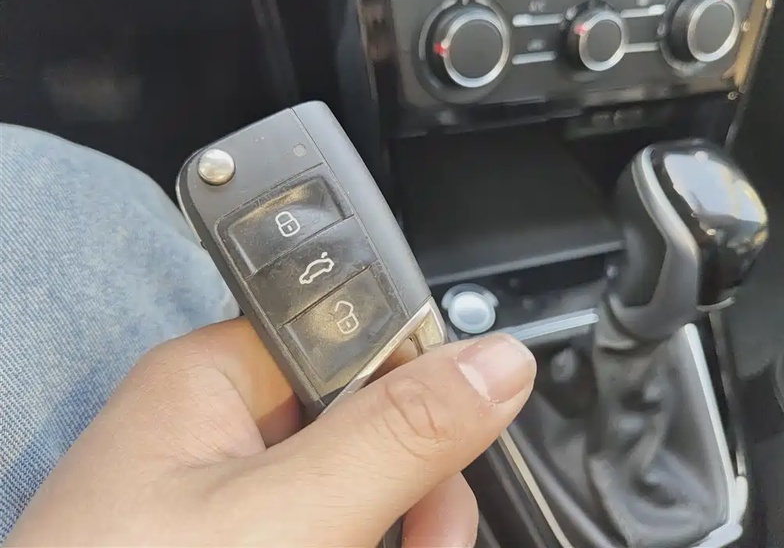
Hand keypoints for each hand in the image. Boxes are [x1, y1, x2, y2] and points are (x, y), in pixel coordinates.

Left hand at [7, 319, 535, 546]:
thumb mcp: (286, 518)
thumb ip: (396, 434)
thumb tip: (499, 362)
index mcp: (210, 380)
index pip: (347, 330)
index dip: (416, 374)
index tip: (462, 431)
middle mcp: (218, 430)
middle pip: (366, 416)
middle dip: (417, 479)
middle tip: (429, 540)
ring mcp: (231, 499)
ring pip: (361, 483)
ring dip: (402, 528)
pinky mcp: (244, 544)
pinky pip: (336, 527)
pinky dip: (370, 546)